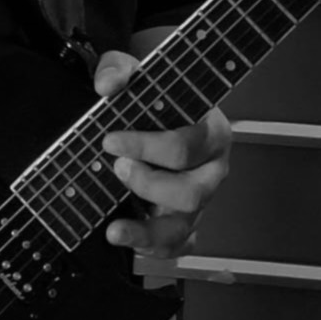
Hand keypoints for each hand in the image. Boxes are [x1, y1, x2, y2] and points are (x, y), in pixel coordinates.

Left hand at [94, 50, 231, 259]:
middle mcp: (212, 170)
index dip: (149, 146)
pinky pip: (176, 248)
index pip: (190, 145)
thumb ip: (120, 70)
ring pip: (184, 227)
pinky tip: (124, 239)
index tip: (112, 140)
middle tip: (117, 168)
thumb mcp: (137, 74)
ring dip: (147, 230)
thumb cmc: (155, 97)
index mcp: (212, 132)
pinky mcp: (185, 224)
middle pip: (192, 192)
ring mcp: (200, 200)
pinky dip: (150, 249)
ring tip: (114, 226)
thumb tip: (109, 85)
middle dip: (149, 184)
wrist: (155, 113)